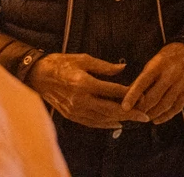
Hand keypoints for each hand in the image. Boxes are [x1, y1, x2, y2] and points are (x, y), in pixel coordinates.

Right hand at [25, 52, 148, 128]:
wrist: (38, 76)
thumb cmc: (61, 63)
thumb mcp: (84, 59)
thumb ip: (105, 66)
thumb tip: (123, 68)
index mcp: (84, 83)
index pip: (112, 91)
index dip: (129, 93)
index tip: (143, 95)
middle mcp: (80, 99)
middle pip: (110, 109)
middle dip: (129, 113)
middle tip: (145, 115)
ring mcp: (75, 110)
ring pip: (102, 118)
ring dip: (119, 120)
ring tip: (135, 120)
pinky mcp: (71, 115)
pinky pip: (91, 123)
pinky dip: (105, 124)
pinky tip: (116, 124)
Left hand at [121, 43, 183, 124]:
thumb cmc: (165, 60)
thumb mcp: (151, 64)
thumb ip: (141, 80)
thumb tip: (128, 98)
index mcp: (158, 65)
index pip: (143, 82)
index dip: (133, 96)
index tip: (124, 108)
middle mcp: (171, 74)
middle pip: (154, 97)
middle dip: (142, 108)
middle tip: (133, 115)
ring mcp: (181, 83)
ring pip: (165, 104)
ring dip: (153, 114)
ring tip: (144, 118)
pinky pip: (176, 108)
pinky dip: (166, 116)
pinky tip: (157, 119)